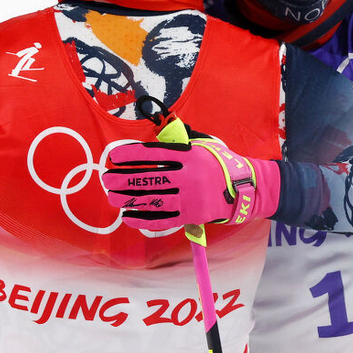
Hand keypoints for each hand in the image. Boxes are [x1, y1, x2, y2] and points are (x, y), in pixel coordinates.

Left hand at [103, 127, 279, 230]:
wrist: (246, 189)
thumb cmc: (221, 163)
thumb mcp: (204, 144)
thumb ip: (181, 140)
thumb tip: (158, 133)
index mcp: (189, 155)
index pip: (153, 154)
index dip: (130, 155)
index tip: (113, 157)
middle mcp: (188, 176)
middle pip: (148, 178)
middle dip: (123, 179)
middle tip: (106, 180)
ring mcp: (190, 197)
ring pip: (152, 200)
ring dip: (129, 199)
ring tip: (113, 197)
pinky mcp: (192, 216)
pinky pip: (163, 220)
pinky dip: (143, 219)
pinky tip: (129, 216)